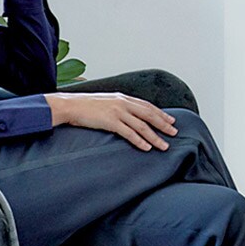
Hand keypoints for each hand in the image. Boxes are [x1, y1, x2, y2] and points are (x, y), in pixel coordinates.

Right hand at [46, 93, 179, 150]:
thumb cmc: (85, 106)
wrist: (70, 105)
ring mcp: (117, 112)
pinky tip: (147, 147)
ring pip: (142, 126)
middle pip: (149, 115)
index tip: (171, 120)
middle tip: (174, 133)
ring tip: (164, 145)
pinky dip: (140, 141)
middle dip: (163, 124)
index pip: (147, 106)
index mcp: (123, 97)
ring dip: (155, 137)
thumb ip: (118, 107)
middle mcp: (123, 103)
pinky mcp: (110, 122)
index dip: (160, 113)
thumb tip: (127, 115)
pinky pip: (129, 133)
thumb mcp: (105, 102)